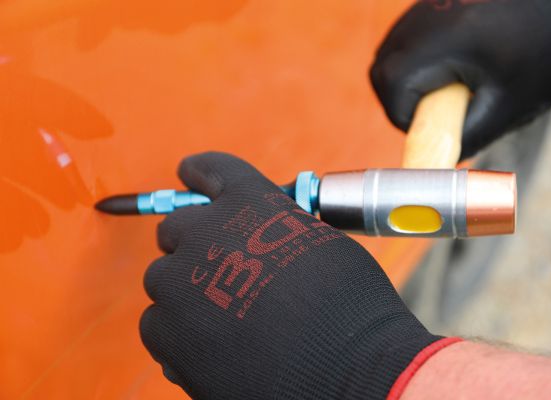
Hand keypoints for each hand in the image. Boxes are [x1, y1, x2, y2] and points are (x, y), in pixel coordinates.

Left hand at [140, 152, 445, 398]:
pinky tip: (213, 344)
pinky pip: (157, 322)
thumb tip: (254, 245)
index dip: (199, 172)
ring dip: (186, 290)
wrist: (349, 370)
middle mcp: (206, 234)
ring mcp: (180, 283)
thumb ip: (275, 232)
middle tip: (221, 270)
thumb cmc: (349, 308)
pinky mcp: (166, 333)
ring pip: (164, 277)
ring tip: (224, 317)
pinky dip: (178, 331)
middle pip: (177, 228)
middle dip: (195, 244)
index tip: (189, 172)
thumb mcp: (320, 245)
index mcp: (250, 204)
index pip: (210, 169)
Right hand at [370, 0, 550, 157]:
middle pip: (383, 72)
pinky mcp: (431, 3)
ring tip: (451, 89)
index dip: (407, 120)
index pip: (393, 90)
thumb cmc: (550, 46)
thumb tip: (438, 155)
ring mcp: (424, 7)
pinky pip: (407, 41)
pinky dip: (420, 62)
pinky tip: (455, 65)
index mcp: (441, 41)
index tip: (436, 129)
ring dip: (411, 82)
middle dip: (403, 102)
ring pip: (391, 56)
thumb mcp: (511, 104)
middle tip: (441, 114)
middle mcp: (423, 19)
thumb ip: (468, 135)